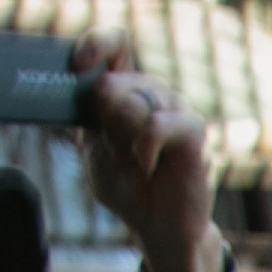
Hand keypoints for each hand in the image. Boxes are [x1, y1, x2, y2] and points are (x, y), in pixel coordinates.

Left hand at [74, 38, 226, 271]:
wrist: (157, 226)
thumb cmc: (127, 188)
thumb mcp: (93, 149)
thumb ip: (91, 117)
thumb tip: (94, 83)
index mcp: (125, 91)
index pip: (115, 46)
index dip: (95, 45)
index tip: (78, 66)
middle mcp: (152, 94)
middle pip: (116, 80)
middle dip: (104, 121)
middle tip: (113, 150)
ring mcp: (175, 110)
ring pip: (136, 101)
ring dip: (124, 137)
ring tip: (133, 162)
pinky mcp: (194, 131)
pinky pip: (160, 123)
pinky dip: (145, 146)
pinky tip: (147, 165)